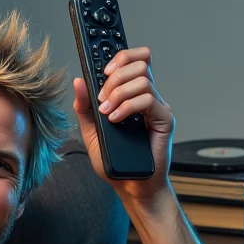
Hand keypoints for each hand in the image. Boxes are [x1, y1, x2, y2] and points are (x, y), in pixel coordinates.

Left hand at [72, 46, 174, 197]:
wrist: (132, 187)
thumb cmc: (115, 162)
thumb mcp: (91, 133)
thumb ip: (85, 108)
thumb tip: (79, 82)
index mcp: (132, 95)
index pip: (133, 61)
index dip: (120, 57)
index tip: (102, 70)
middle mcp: (147, 97)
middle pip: (140, 63)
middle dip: (116, 76)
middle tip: (102, 97)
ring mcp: (157, 108)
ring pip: (143, 79)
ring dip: (119, 93)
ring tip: (107, 112)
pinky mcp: (164, 120)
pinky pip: (149, 100)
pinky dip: (128, 107)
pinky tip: (116, 120)